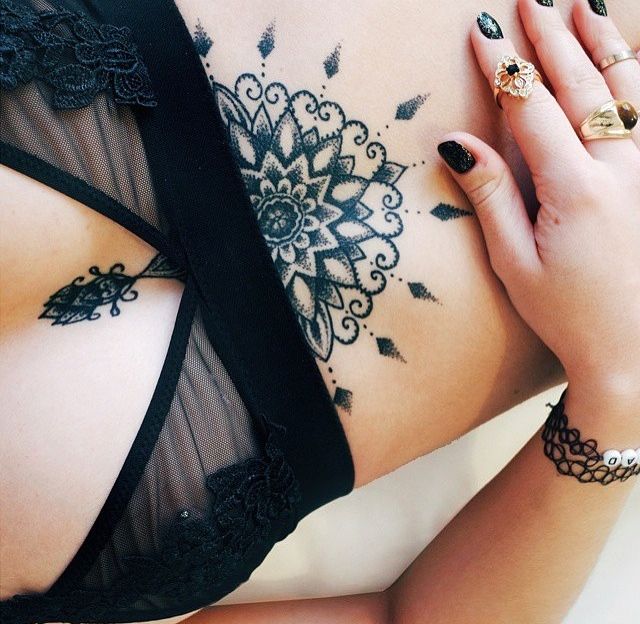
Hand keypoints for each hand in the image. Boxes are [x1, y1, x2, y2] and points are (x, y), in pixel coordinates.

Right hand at [437, 0, 639, 399]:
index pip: (531, 108)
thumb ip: (490, 196)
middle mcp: (619, 169)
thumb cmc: (567, 311)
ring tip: (584, 6)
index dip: (504, 67)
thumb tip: (456, 144)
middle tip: (530, 2)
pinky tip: (631, 60)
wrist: (633, 350)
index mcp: (574, 189)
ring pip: (629, 89)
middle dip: (551, 39)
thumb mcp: (514, 262)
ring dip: (602, 43)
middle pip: (581, 85)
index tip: (481, 33)